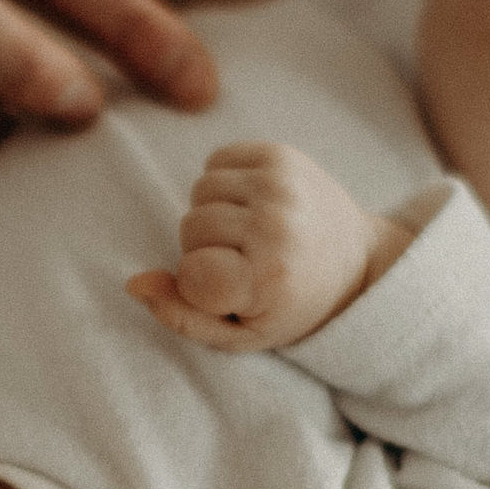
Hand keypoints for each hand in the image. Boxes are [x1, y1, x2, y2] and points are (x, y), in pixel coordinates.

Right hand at [127, 141, 408, 351]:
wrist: (355, 263)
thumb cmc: (290, 305)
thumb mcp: (240, 334)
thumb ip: (181, 318)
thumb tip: (134, 283)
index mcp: (269, 276)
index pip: (190, 273)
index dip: (202, 286)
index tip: (239, 291)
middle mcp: (277, 224)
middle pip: (190, 227)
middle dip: (206, 248)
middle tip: (248, 261)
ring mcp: (281, 184)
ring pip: (199, 192)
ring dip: (215, 214)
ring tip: (251, 233)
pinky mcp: (281, 154)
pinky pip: (215, 161)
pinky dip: (225, 184)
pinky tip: (254, 205)